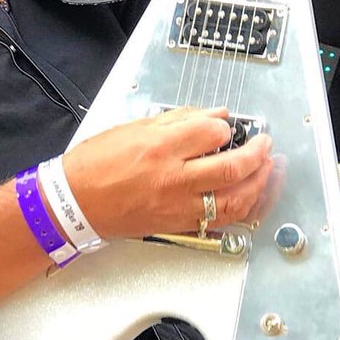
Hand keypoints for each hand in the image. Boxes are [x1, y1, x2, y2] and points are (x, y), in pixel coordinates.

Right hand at [62, 107, 273, 239]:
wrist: (73, 204)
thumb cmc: (94, 166)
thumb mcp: (133, 128)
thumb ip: (177, 120)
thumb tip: (212, 114)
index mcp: (159, 147)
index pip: (212, 132)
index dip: (225, 126)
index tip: (226, 125)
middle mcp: (172, 178)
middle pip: (232, 167)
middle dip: (257, 153)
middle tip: (264, 144)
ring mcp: (177, 205)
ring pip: (234, 198)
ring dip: (258, 182)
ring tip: (266, 168)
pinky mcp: (178, 224)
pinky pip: (221, 218)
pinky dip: (242, 207)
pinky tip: (250, 195)